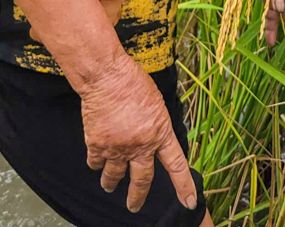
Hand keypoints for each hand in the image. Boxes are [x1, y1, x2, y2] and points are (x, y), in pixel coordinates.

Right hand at [78, 54, 198, 213]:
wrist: (107, 76)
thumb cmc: (133, 82)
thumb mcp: (157, 104)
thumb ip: (157, 126)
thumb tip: (154, 139)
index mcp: (160, 134)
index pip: (177, 165)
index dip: (184, 186)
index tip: (188, 203)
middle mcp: (140, 146)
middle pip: (142, 181)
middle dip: (138, 197)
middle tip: (134, 207)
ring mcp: (118, 148)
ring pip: (115, 176)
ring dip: (111, 183)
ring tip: (109, 187)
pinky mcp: (97, 145)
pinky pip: (96, 163)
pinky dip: (96, 164)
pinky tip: (96, 163)